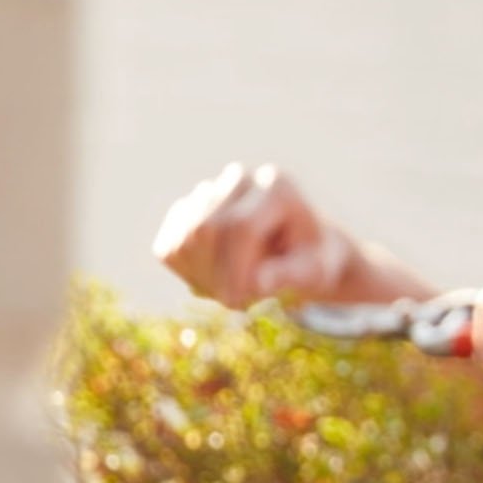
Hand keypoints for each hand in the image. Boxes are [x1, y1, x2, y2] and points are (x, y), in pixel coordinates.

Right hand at [156, 163, 367, 306]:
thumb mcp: (314, 271)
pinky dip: (187, 274)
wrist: (298, 250)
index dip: (233, 268)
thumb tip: (257, 283)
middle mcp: (240, 178)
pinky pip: (168, 248)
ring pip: (183, 239)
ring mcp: (209, 190)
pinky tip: (216, 279)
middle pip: (205, 230)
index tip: (237, 303)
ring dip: (203, 277)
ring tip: (233, 289)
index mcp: (277, 186)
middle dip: (217, 275)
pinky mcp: (185, 210)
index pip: (240, 226)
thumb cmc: (312, 260)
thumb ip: (290, 276)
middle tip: (239, 303)